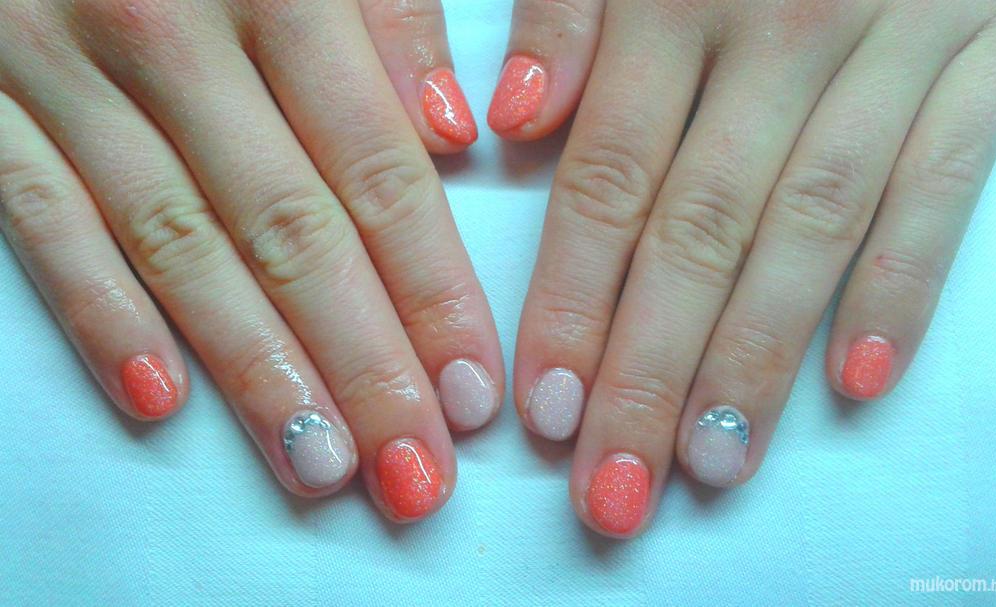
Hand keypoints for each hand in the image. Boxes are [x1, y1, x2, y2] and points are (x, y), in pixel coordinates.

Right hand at [0, 0, 502, 521]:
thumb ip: (389, 15)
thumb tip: (454, 131)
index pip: (377, 173)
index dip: (431, 291)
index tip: (471, 392)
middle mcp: (173, 35)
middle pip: (289, 231)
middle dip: (361, 363)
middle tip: (412, 468)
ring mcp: (67, 72)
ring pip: (179, 247)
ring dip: (254, 369)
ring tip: (319, 464)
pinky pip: (42, 221)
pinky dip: (99, 312)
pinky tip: (160, 399)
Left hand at [496, 0, 995, 536]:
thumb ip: (576, 8)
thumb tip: (515, 115)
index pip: (608, 181)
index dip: (572, 303)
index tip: (544, 410)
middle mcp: (780, 27)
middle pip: (699, 231)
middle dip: (649, 370)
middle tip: (614, 488)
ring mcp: (893, 44)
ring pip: (811, 229)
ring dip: (757, 358)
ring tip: (710, 465)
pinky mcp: (987, 55)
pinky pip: (946, 182)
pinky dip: (905, 283)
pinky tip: (861, 380)